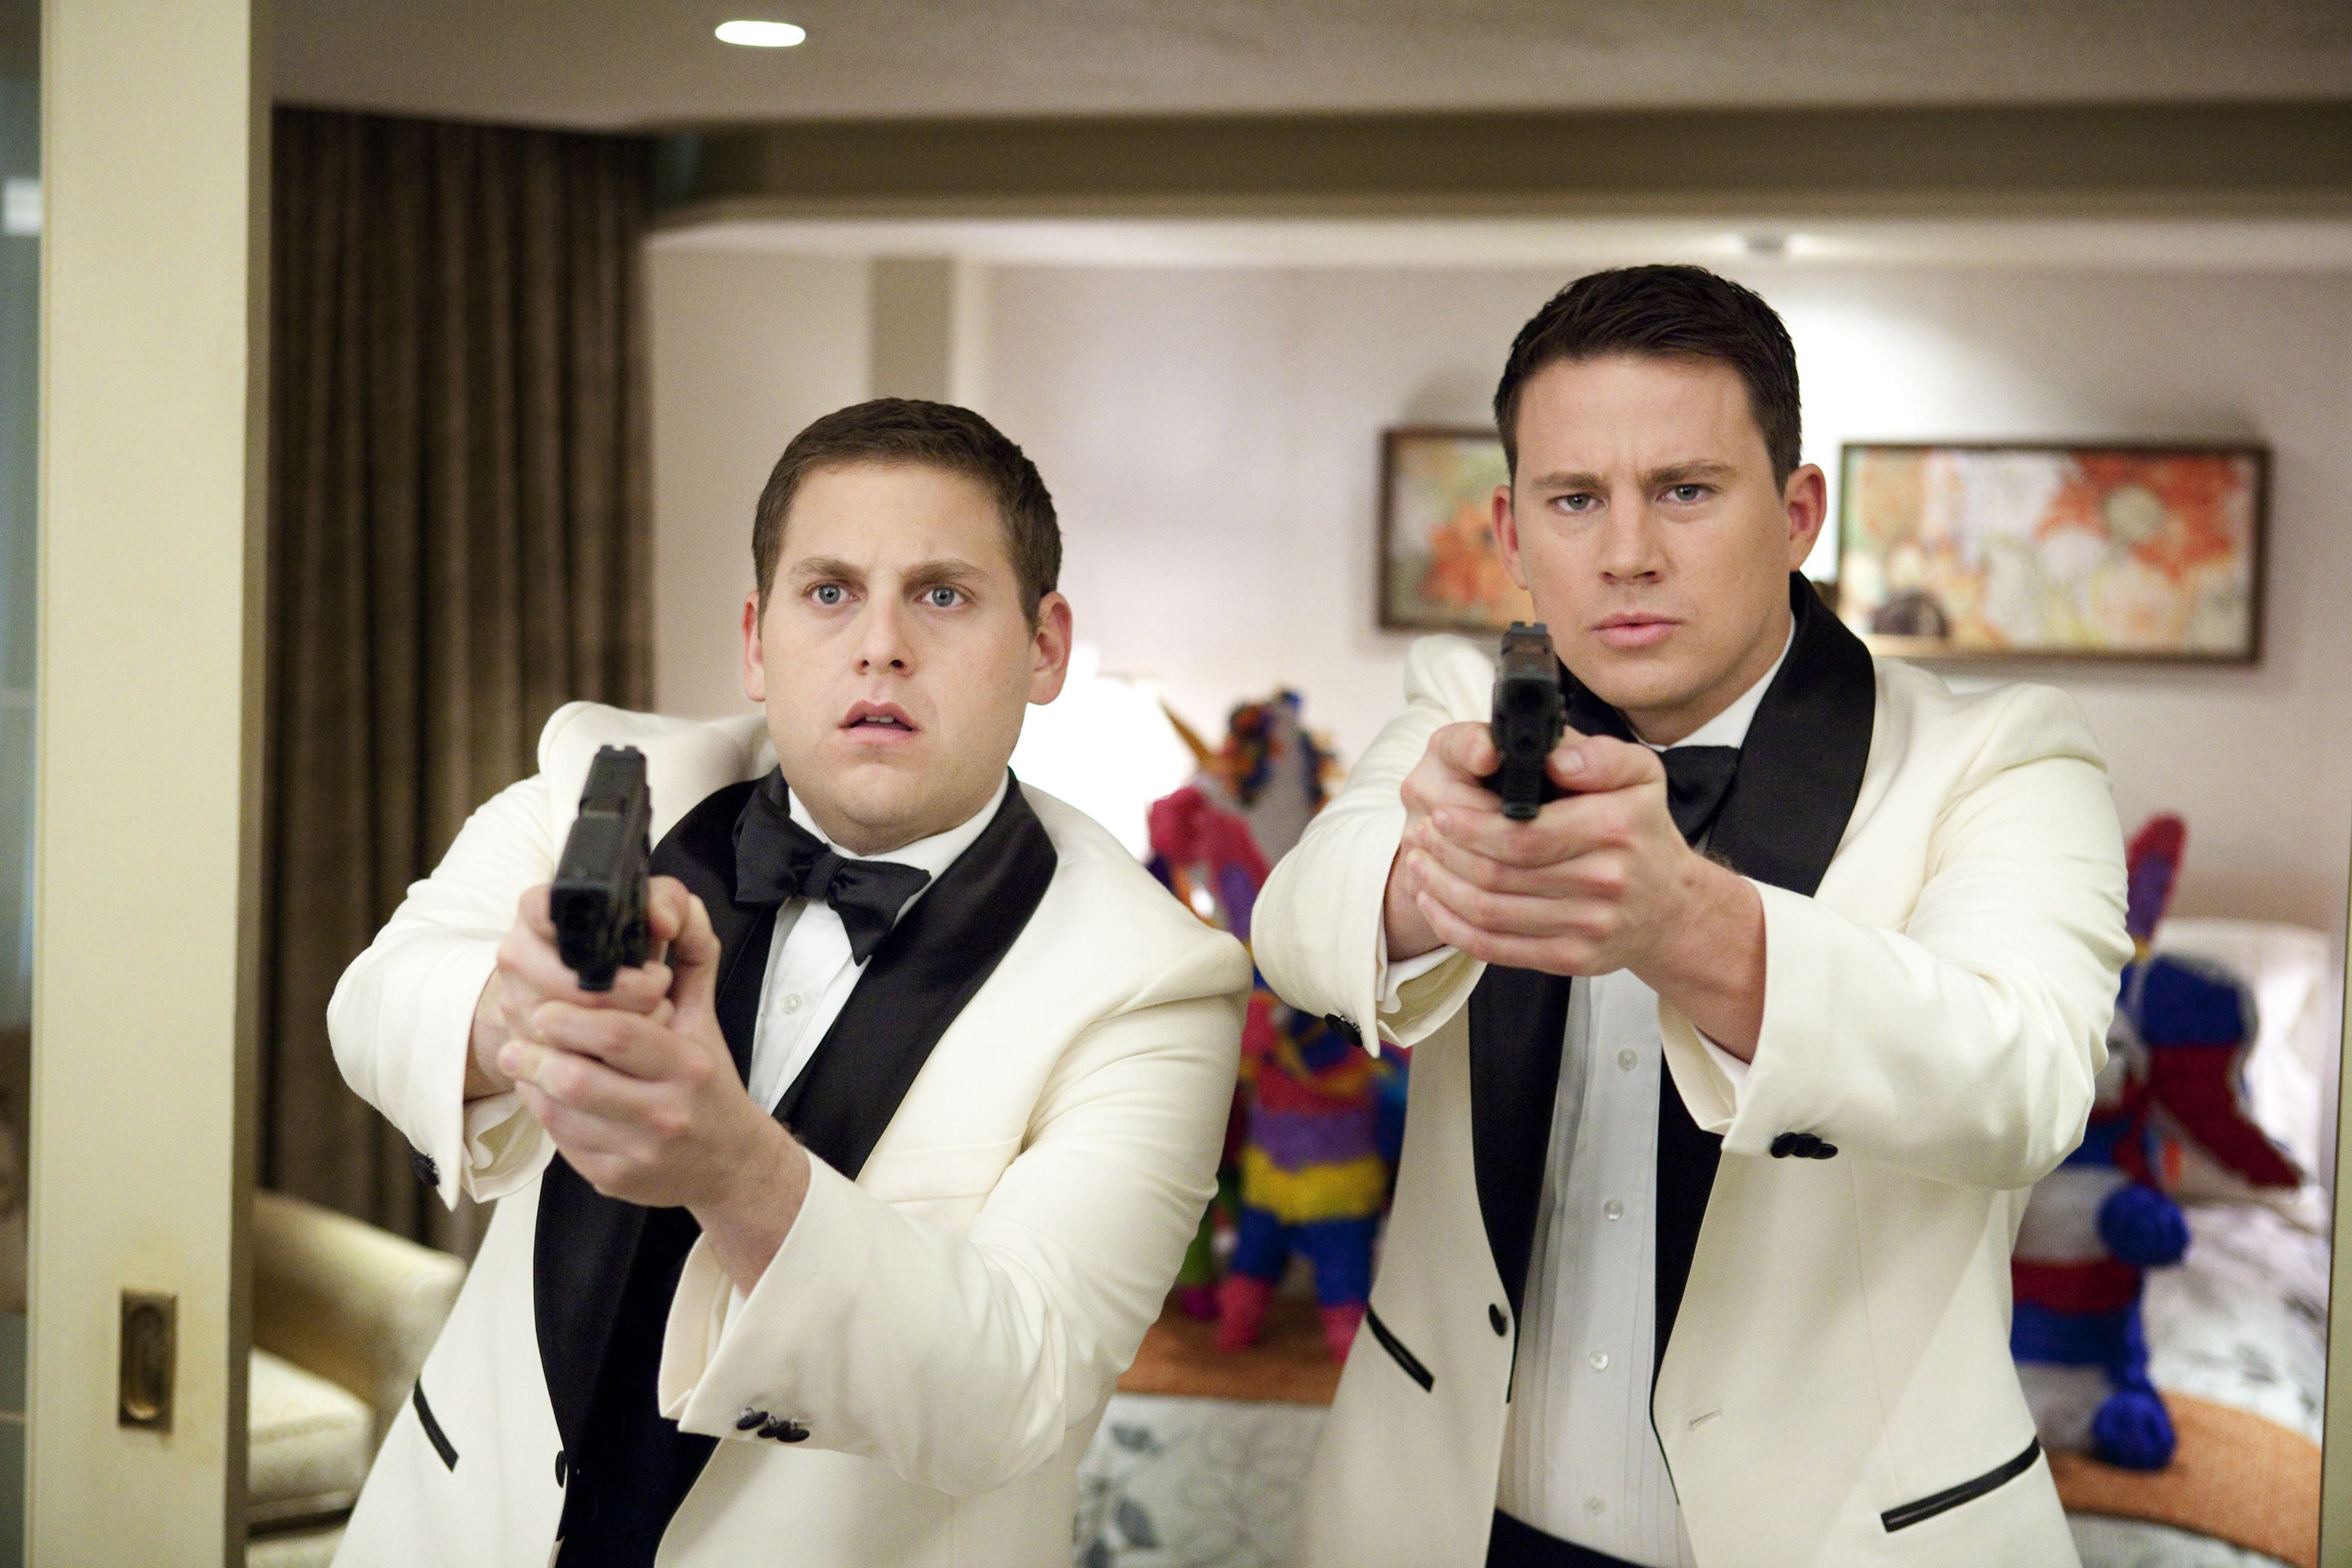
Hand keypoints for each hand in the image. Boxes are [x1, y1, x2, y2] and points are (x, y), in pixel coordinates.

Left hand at [500, 878, 808, 1284]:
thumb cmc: (709, 1082)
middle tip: (518, 1032)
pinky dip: (544, 1114)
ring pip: (560, 1113)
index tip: (545, 1008)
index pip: (620, 1034)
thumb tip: (674, 903)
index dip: (572, 1016)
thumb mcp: (706, 1018)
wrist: (731, 1162)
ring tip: (519, 1057)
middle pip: (578, 1077)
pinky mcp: (615, 1179)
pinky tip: (542, 1094)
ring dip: (529, 1081)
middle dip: (536, 1051)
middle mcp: (666, 1111)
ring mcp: (639, 1151)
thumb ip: (691, 958)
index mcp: (688, 1064)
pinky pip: (562, 1143)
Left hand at [1385, 725, 1766, 1052]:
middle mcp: (1605, 880)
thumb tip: (1554, 757)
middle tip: (1421, 833)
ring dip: (1441, 888)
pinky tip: (1434, 903)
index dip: (1471, 826)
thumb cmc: (1641, 831)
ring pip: (1490, 912)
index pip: (1523, 833)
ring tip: (1418, 863)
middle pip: (1499, 873)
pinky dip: (1454, 927)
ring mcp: (1590, 926)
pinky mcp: (1573, 959)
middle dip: (1447, 854)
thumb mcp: (1639, 775)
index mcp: (1616, 827)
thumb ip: (1598, 754)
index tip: (1440, 812)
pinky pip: (1497, 947)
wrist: (1671, 907)